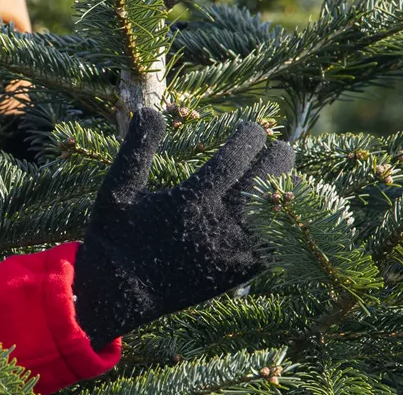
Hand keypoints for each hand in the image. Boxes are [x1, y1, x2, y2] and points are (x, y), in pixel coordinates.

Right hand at [71, 107, 293, 347]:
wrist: (119, 293)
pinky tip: (280, 213)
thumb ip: (136, 149)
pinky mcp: (235, 274)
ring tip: (287, 175)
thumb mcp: (117, 189)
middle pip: (263, 184)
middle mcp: (217, 226)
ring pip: (273, 216)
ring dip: (284, 191)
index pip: (234, 161)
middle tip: (281, 147)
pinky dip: (281, 228)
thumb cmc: (115, 237)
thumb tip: (150, 109)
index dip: (249, 140)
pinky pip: (271, 249)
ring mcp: (230, 252)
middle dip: (277, 161)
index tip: (253, 129)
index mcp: (190, 201)